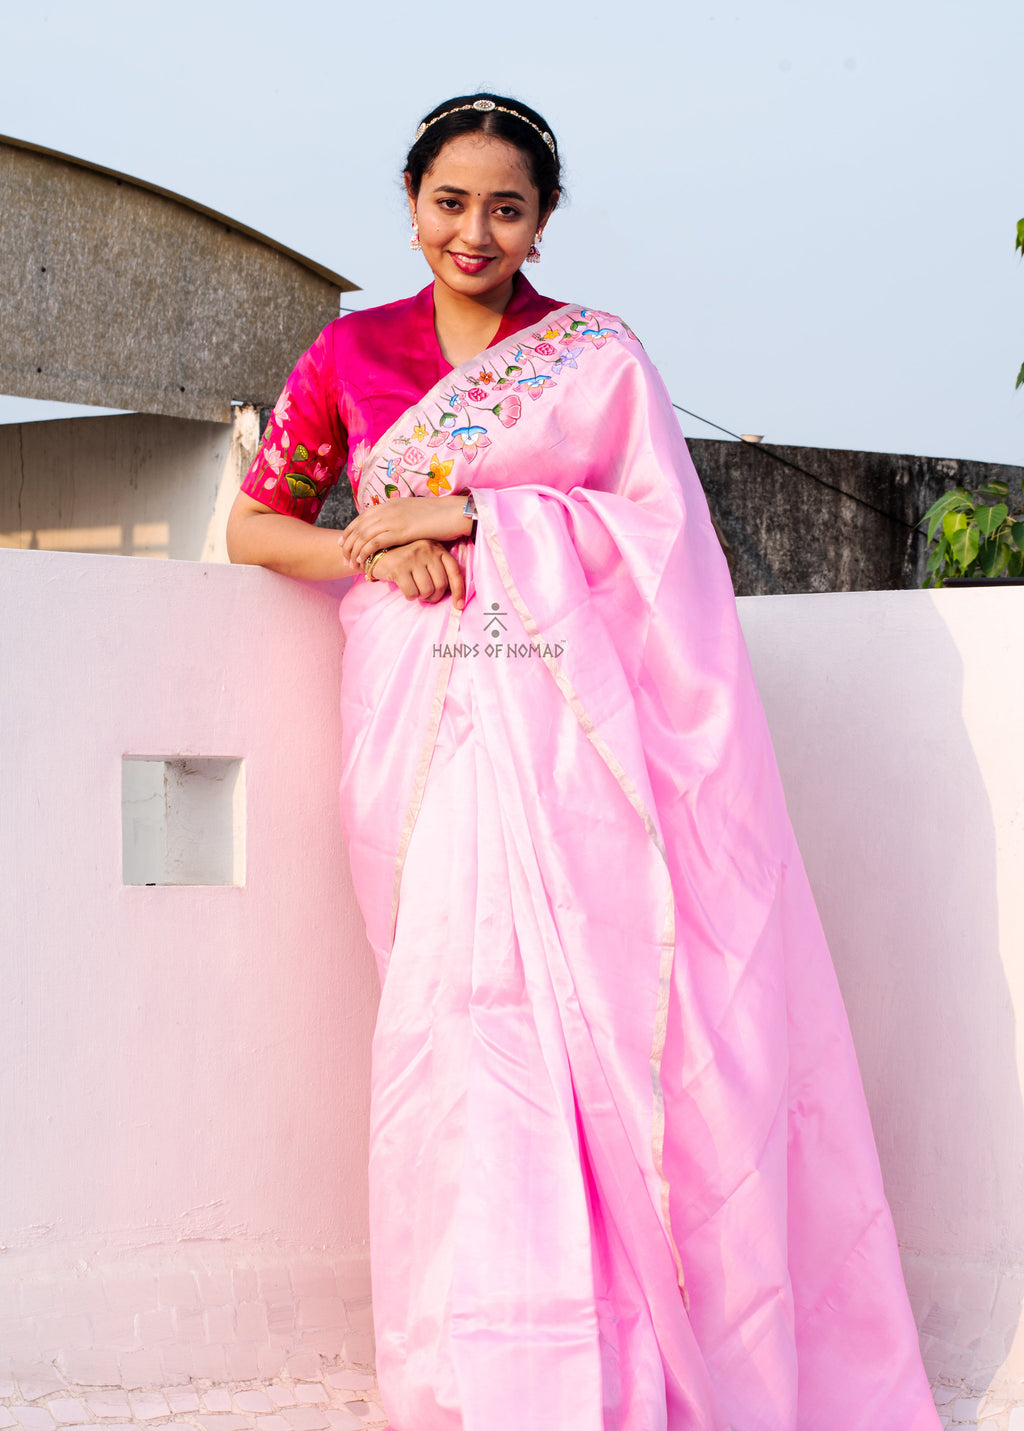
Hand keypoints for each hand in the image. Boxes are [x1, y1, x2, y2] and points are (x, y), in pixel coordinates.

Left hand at [338, 494, 472, 566]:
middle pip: (359, 527)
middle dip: (348, 543)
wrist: (453, 513)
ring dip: (354, 551)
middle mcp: (387, 509)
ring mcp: (392, 519)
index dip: (350, 531)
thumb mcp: (414, 513)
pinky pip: (374, 543)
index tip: (343, 542)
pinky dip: (365, 553)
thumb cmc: (439, 516)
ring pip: (363, 536)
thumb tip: (395, 528)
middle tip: (344, 558)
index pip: (362, 517)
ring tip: (351, 564)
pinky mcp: (399, 531)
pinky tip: (363, 562)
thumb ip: (401, 518)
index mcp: (390, 504)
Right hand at [369, 538, 466, 610]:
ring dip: (421, 597)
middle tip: (426, 596)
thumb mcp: (425, 558)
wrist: (377, 553)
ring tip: (415, 590)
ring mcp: (412, 557)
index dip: (459, 591)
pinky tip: (405, 589)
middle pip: (441, 584)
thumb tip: (454, 594)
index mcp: (436, 548)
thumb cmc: (406, 560)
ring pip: (427, 590)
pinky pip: (412, 592)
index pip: (454, 571)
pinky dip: (410, 596)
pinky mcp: (399, 567)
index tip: (458, 606)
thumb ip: (439, 569)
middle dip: (434, 596)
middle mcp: (426, 549)